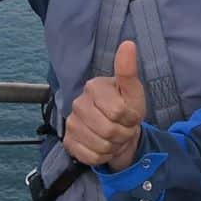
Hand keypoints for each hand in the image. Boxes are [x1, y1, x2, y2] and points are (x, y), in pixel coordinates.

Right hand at [64, 41, 146, 170]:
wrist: (118, 130)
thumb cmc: (126, 107)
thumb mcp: (132, 90)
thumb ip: (128, 70)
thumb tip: (128, 44)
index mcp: (93, 86)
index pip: (117, 111)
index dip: (130, 118)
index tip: (131, 115)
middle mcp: (78, 103)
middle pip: (108, 130)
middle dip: (123, 133)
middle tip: (124, 128)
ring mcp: (71, 123)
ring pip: (100, 146)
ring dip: (115, 146)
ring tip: (115, 136)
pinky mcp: (68, 142)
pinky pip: (91, 157)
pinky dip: (103, 156)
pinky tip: (104, 146)